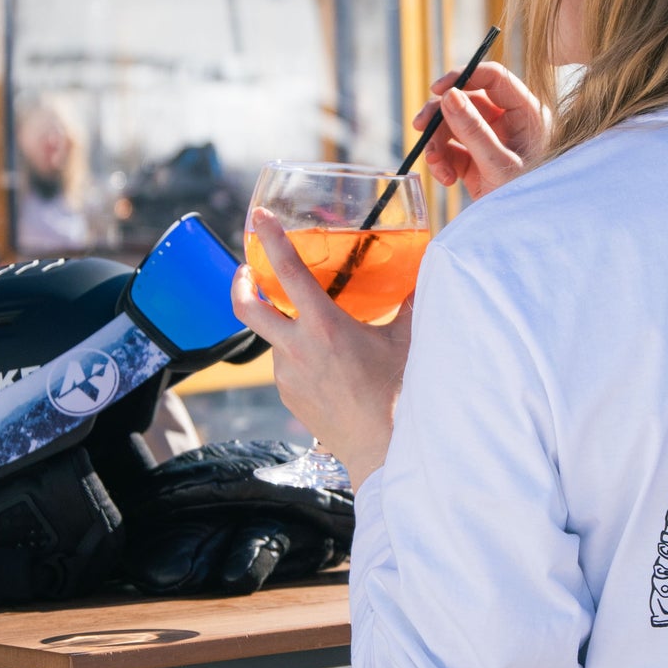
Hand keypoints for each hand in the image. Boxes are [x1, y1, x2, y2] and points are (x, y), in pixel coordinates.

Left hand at [231, 208, 413, 489]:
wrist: (382, 449)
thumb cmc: (398, 394)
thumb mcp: (406, 340)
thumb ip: (410, 303)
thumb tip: (426, 273)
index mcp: (324, 326)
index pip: (288, 271)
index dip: (270, 239)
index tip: (259, 218)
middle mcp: (297, 347)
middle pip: (247, 307)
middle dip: (242, 282)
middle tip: (248, 271)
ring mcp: (287, 374)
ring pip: (274, 338)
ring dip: (285, 326)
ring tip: (315, 331)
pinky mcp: (288, 396)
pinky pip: (286, 365)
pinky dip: (297, 355)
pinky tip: (325, 365)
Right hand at [412, 61, 548, 198]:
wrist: (529, 235)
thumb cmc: (528, 197)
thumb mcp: (500, 164)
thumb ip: (474, 131)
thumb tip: (449, 97)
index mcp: (526, 113)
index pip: (493, 78)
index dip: (464, 77)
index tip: (438, 90)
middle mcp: (509, 123)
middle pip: (466, 100)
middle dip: (441, 116)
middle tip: (420, 128)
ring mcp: (492, 142)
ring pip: (453, 125)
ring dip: (437, 144)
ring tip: (436, 166)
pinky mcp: (477, 162)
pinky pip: (451, 151)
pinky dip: (442, 162)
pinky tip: (446, 179)